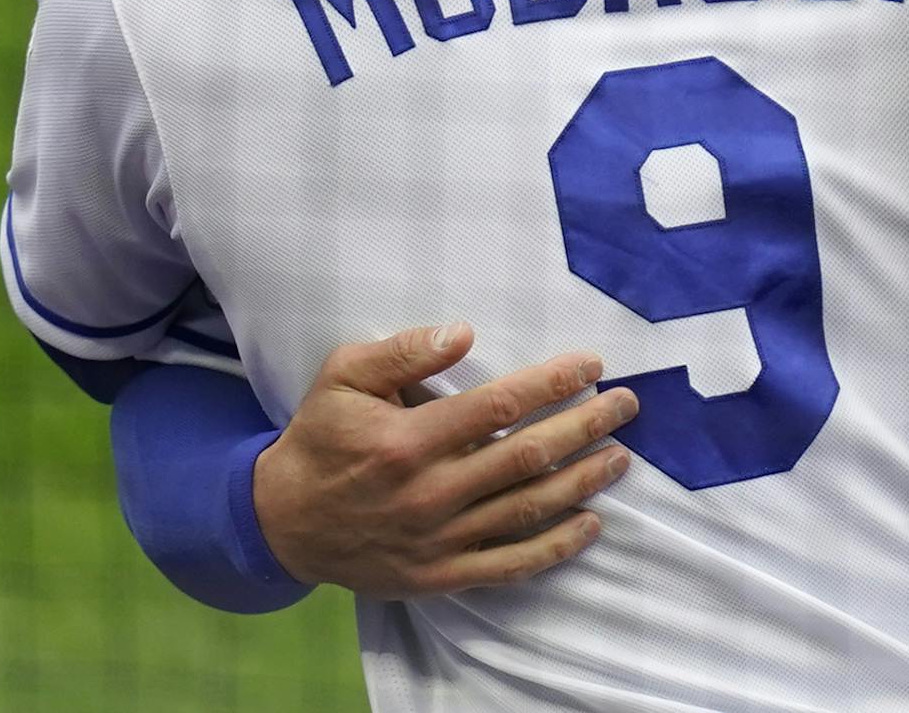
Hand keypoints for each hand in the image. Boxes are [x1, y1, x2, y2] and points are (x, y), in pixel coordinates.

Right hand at [252, 322, 636, 597]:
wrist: (282, 522)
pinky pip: (509, 565)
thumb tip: (464, 333)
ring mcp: (438, 539)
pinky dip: (555, 547)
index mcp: (409, 440)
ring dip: (582, 482)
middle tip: (627, 405)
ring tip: (620, 456)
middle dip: (586, 426)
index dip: (553, 382)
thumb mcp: (343, 377)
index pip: (500, 406)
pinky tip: (590, 524)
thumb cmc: (321, 438)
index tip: (591, 364)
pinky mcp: (440, 575)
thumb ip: (403, 352)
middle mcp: (430, 492)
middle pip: (527, 456)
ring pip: (527, 510)